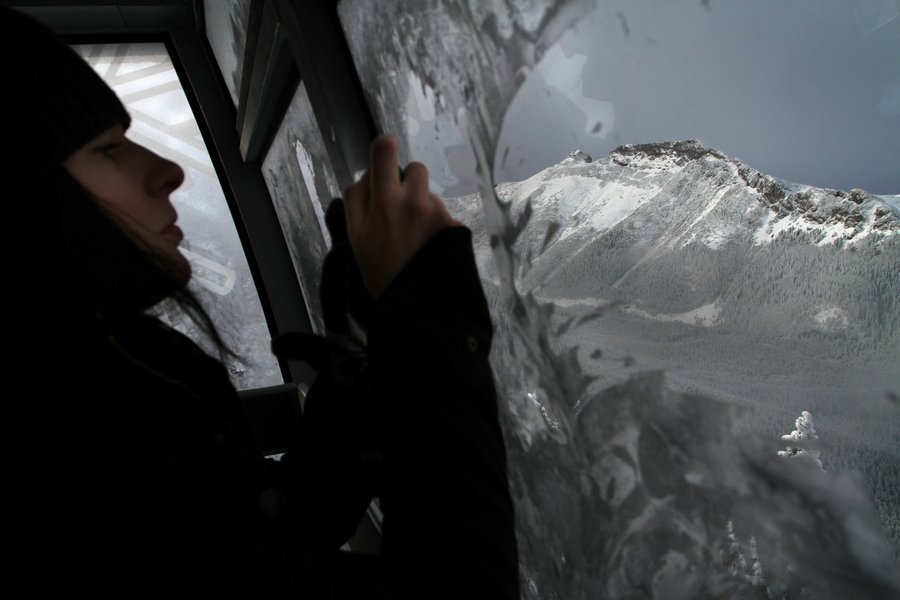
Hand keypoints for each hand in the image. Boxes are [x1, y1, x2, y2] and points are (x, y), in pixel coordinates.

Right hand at [343, 134, 460, 299]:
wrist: (418, 310)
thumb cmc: (380, 275)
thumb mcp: (355, 238)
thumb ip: (357, 201)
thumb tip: (366, 174)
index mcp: (385, 201)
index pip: (385, 150)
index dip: (384, 149)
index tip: (383, 158)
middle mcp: (416, 201)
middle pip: (414, 168)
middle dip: (406, 183)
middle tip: (398, 211)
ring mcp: (439, 214)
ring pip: (429, 194)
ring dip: (422, 207)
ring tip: (413, 239)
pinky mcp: (456, 228)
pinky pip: (443, 216)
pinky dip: (436, 228)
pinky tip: (429, 251)